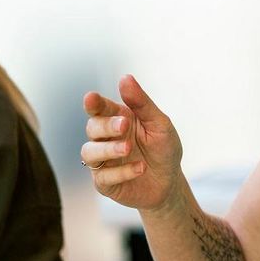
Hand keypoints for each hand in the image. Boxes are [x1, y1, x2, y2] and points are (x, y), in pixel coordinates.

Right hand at [82, 74, 184, 211]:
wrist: (170, 182)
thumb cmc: (164, 148)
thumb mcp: (159, 124)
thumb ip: (142, 103)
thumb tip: (125, 78)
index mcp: (117, 119)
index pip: (100, 108)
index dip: (93, 103)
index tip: (91, 98)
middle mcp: (106, 138)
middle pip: (92, 127)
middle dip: (106, 125)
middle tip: (124, 125)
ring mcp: (103, 161)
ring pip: (89, 152)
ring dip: (108, 149)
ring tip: (128, 148)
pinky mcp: (105, 183)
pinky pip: (103, 177)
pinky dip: (121, 172)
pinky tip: (140, 168)